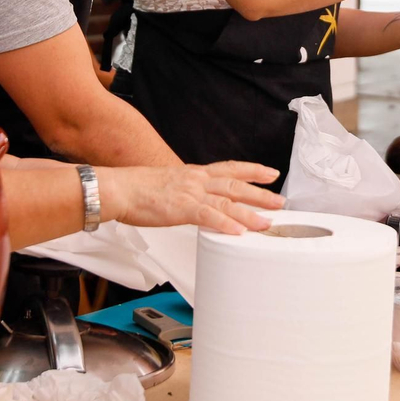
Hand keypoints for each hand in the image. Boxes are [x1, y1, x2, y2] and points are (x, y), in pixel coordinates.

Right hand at [98, 161, 284, 233]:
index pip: (230, 169)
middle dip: (260, 194)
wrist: (119, 188)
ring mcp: (190, 193)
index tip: (270, 173)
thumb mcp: (169, 183)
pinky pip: (208, 217)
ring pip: (227, 202)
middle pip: (235, 186)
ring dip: (250, 213)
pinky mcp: (181, 208)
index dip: (252, 170)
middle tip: (280, 202)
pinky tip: (239, 232)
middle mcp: (196, 180)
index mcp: (194, 174)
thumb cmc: (137, 189)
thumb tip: (196, 201)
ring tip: (267, 222)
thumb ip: (186, 191)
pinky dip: (225, 224)